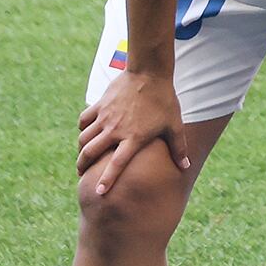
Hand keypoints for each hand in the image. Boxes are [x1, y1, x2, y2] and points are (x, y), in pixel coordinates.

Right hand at [79, 68, 186, 200]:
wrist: (149, 73)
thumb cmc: (164, 100)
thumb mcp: (174, 125)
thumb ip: (178, 148)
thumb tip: (185, 167)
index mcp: (134, 137)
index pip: (117, 164)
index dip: (107, 179)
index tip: (99, 192)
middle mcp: (115, 130)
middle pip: (90, 153)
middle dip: (82, 166)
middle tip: (81, 174)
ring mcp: (105, 117)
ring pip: (83, 138)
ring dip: (80, 150)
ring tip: (82, 157)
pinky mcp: (99, 106)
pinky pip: (84, 121)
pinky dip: (82, 129)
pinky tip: (86, 133)